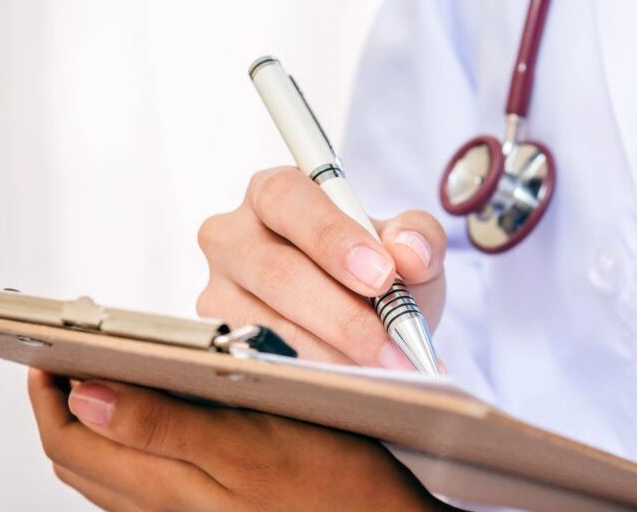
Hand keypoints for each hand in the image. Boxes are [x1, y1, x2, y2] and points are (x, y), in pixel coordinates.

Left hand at [29, 369, 457, 510]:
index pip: (73, 439)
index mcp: (171, 483)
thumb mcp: (252, 441)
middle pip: (77, 459)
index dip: (53, 392)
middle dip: (60, 407)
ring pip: (101, 476)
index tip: (56, 348)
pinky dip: (120, 452)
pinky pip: (132, 489)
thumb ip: (165, 425)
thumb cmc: (336, 479)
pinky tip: (146, 428)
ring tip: (98, 385)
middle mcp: (166, 507)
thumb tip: (89, 395)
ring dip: (86, 429)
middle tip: (67, 360)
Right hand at [197, 167, 446, 367]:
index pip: (287, 199)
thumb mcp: (406, 245)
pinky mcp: (219, 339)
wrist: (362, 321)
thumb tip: (408, 253)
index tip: (383, 275)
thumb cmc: (376, 271)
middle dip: (344, 315)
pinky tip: (357, 384)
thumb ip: (418, 236)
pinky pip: (264, 364)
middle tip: (395, 346)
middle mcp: (233, 236)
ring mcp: (218, 290)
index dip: (332, 238)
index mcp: (274, 194)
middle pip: (278, 273)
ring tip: (390, 372)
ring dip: (336, 357)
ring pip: (270, 327)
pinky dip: (317, 378)